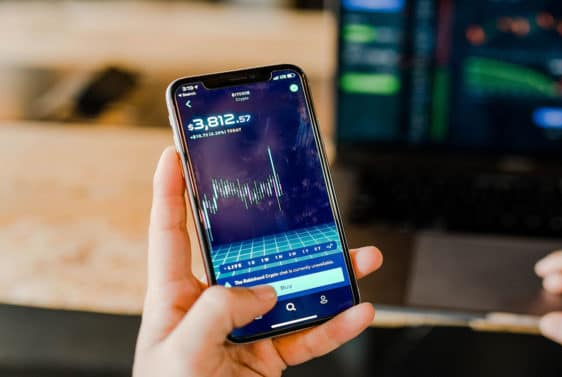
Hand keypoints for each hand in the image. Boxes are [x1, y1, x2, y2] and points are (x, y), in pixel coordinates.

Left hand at [133, 147, 382, 376]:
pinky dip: (336, 326)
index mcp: (174, 298)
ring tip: (361, 259)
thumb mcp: (178, 355)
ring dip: (328, 276)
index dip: (170, 193)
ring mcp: (245, 330)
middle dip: (281, 229)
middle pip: (250, 256)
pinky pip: (309, 335)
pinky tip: (358, 312)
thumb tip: (262, 292)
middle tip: (304, 202)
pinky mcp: (271, 356)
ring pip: (292, 293)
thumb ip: (215, 313)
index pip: (171, 234)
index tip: (177, 154)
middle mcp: (212, 306)